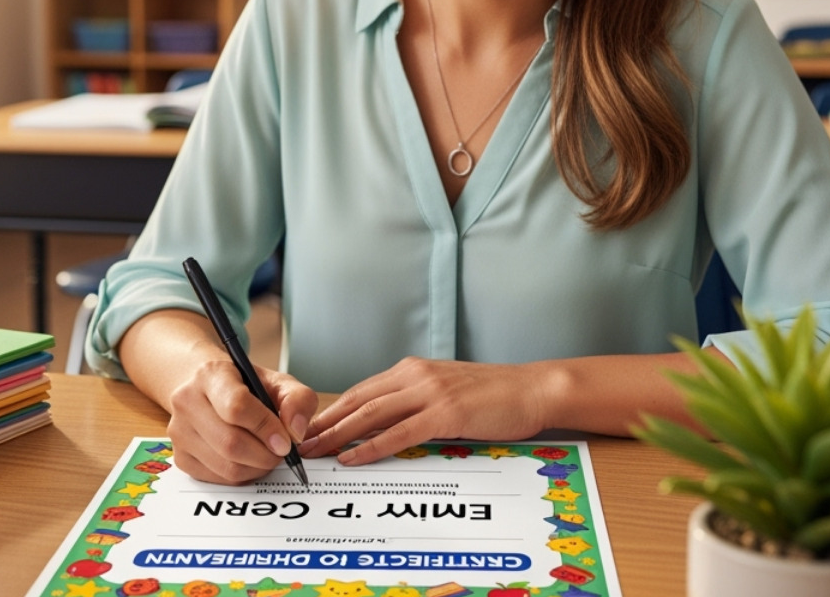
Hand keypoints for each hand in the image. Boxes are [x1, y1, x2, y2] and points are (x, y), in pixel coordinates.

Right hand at [166, 356, 317, 484]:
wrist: (209, 389)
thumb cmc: (245, 386)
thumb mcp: (277, 381)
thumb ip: (297, 400)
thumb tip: (296, 432)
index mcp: (210, 374)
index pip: (236, 407)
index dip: (266, 428)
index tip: (286, 441)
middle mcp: (187, 401)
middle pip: (231, 443)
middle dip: (266, 455)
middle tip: (281, 452)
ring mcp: (179, 431)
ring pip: (226, 466)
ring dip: (256, 468)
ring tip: (267, 454)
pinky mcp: (180, 457)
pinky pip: (218, 479)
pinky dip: (242, 476)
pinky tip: (249, 460)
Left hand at [299, 357, 554, 464]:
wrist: (532, 388)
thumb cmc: (493, 394)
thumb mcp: (446, 390)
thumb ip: (416, 400)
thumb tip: (386, 423)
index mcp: (413, 370)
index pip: (361, 391)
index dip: (331, 410)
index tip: (308, 427)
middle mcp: (416, 376)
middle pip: (358, 401)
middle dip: (324, 423)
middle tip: (298, 442)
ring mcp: (430, 392)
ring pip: (371, 415)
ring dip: (338, 435)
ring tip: (314, 452)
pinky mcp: (446, 413)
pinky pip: (400, 433)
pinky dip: (371, 447)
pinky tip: (352, 459)